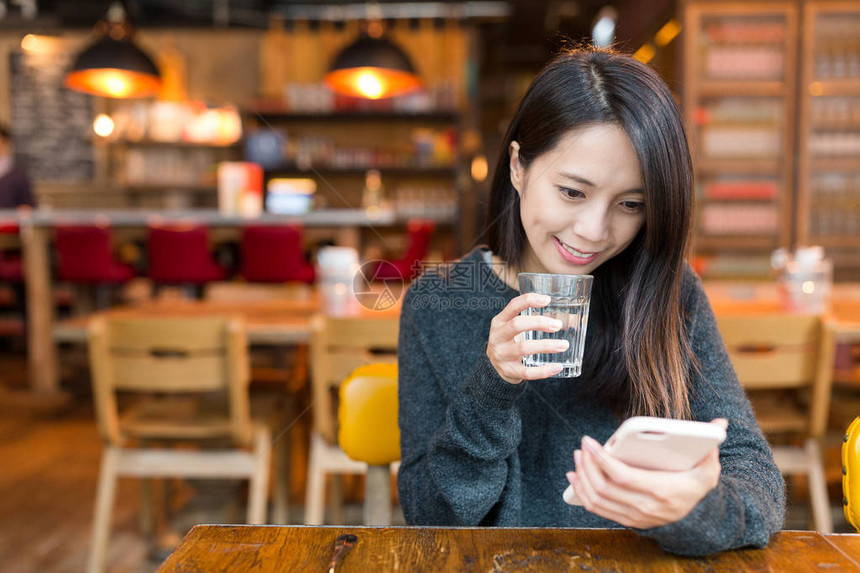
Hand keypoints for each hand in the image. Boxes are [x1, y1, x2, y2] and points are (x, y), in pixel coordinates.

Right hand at [486, 293, 567, 384]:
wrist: (493, 365)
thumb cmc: (509, 341)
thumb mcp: (511, 327)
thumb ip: (529, 320)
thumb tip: (565, 317)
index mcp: (499, 321)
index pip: (513, 306)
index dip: (529, 300)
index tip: (547, 300)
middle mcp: (498, 336)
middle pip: (517, 325)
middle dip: (539, 323)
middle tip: (558, 326)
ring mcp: (501, 354)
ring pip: (523, 348)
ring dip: (546, 346)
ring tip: (564, 345)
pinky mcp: (508, 371)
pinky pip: (527, 371)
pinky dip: (543, 370)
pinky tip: (557, 367)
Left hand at [566, 418, 728, 528]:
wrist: (697, 520)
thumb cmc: (697, 486)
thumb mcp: (708, 469)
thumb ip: (710, 446)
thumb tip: (719, 424)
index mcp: (660, 490)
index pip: (622, 477)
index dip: (601, 460)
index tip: (589, 442)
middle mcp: (644, 507)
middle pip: (603, 488)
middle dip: (587, 465)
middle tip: (582, 446)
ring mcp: (633, 516)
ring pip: (596, 499)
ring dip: (581, 477)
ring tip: (578, 457)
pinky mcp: (625, 519)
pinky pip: (596, 509)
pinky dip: (581, 492)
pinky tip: (575, 476)